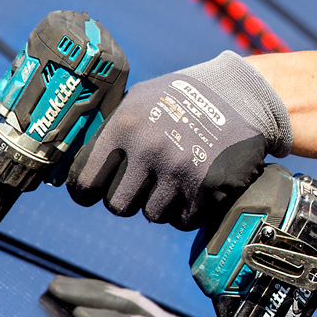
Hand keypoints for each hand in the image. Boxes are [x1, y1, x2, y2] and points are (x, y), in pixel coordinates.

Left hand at [67, 53, 290, 228]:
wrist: (242, 96)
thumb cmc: (182, 96)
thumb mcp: (141, 99)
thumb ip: (111, 129)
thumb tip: (74, 164)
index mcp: (124, 126)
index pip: (86, 181)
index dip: (85, 191)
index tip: (90, 193)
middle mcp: (149, 150)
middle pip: (118, 205)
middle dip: (127, 198)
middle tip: (141, 185)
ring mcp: (179, 172)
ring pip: (152, 215)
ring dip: (160, 204)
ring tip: (173, 180)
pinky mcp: (208, 189)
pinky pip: (182, 221)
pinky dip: (186, 210)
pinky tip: (193, 187)